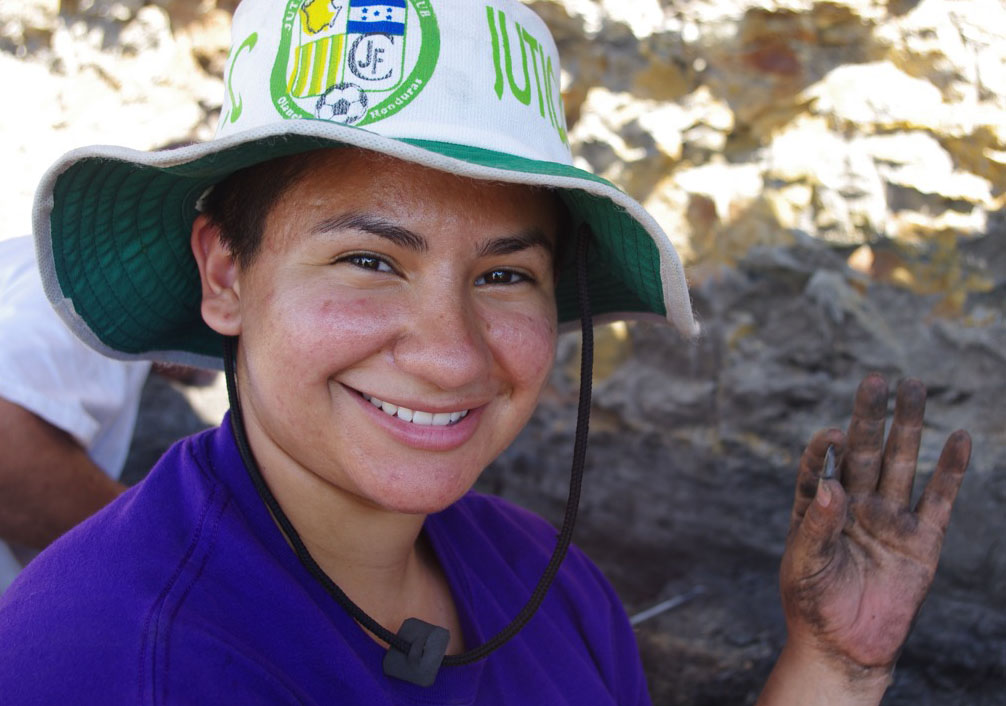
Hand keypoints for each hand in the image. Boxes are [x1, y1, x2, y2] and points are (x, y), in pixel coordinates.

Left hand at [779, 373, 970, 680]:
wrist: (843, 646)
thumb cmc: (811, 602)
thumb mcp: (803, 562)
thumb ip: (816, 524)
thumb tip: (831, 484)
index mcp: (818, 506)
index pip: (821, 464)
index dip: (825, 447)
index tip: (832, 434)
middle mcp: (854, 505)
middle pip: (866, 451)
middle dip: (872, 416)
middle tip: (878, 378)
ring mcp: (889, 520)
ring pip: (902, 464)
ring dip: (908, 428)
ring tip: (914, 387)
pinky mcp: (921, 542)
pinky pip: (939, 499)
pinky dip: (951, 470)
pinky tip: (958, 438)